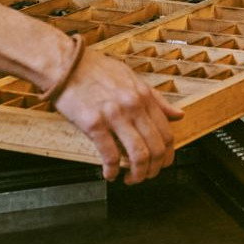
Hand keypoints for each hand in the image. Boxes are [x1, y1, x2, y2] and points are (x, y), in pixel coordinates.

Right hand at [53, 50, 184, 183]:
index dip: (167, 156)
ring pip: (138, 155)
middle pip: (156, 148)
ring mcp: (114, 115)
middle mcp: (133, 105)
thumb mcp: (132, 77)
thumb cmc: (95, 69)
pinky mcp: (94, 123)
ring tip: (129, 179)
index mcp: (144, 96)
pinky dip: (112, 170)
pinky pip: (110, 155)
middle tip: (145, 176)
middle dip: (153, 170)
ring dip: (137, 174)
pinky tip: (109, 174)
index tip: (161, 164)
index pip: (167, 134)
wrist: (65, 64)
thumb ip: (156, 99)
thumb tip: (178, 115)